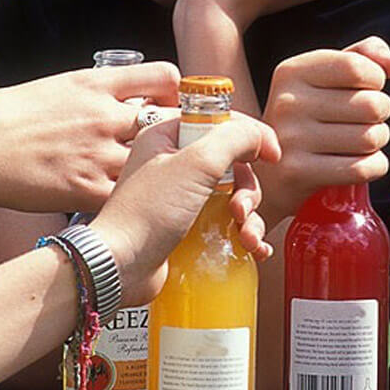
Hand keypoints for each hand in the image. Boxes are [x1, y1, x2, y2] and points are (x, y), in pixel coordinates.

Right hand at [0, 62, 180, 212]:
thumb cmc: (10, 116)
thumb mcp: (61, 86)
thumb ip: (101, 92)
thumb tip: (132, 98)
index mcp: (98, 83)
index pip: (164, 75)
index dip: (179, 91)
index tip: (178, 105)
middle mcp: (106, 115)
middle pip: (171, 121)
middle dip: (182, 134)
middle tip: (183, 146)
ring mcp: (100, 153)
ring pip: (157, 161)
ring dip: (162, 169)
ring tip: (162, 178)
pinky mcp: (89, 189)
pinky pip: (131, 194)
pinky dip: (136, 197)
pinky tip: (133, 199)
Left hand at [93, 114, 280, 306]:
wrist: (120, 267)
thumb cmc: (145, 215)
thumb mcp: (195, 164)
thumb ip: (233, 139)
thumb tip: (258, 136)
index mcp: (169, 137)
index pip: (220, 122)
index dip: (249, 136)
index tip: (269, 153)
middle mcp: (175, 163)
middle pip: (234, 162)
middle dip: (248, 188)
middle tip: (242, 207)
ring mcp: (182, 196)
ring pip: (235, 195)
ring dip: (249, 216)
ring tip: (245, 235)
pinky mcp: (188, 226)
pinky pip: (228, 222)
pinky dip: (244, 233)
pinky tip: (251, 247)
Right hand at [255, 36, 389, 219]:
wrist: (271, 174)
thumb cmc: (311, 117)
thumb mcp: (328, 77)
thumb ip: (365, 56)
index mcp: (293, 71)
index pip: (358, 67)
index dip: (376, 80)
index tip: (365, 89)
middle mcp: (287, 102)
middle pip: (371, 104)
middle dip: (380, 115)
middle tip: (364, 121)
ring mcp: (290, 139)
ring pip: (371, 138)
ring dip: (377, 142)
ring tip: (359, 141)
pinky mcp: (298, 173)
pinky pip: (363, 168)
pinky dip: (374, 167)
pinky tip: (360, 163)